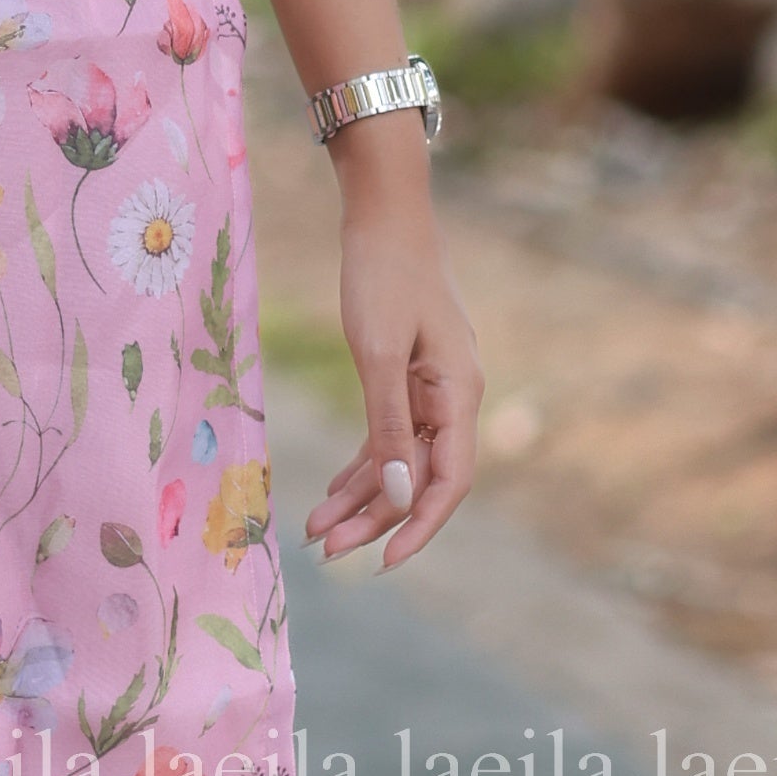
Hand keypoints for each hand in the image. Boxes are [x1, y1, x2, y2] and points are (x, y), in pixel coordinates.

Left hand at [306, 162, 481, 568]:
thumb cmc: (383, 275)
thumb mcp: (378, 353)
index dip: (420, 526)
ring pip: (401, 461)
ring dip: (362, 496)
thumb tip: (399, 494)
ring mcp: (433, 387)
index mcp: (459, 393)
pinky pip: (389, 435)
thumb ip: (389, 426)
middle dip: (376, 518)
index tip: (384, 561)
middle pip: (421, 477)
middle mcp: (454, 397)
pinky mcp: (408, 376)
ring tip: (317, 531)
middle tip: (327, 552)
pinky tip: (332, 492)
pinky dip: (362, 464)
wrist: (384, 213)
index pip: (450, 481)